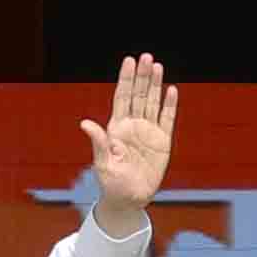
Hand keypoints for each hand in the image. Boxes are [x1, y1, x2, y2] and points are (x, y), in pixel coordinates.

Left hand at [79, 54, 177, 235]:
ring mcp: (148, 132)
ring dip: (155, 85)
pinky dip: (169, 105)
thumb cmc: (112, 183)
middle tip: (146, 57)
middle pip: (138, 95)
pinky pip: (167, 119)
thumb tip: (85, 124)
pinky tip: (171, 90)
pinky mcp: (162, 141)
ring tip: (157, 66)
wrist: (129, 199)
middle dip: (142, 76)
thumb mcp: (102, 163)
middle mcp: (133, 125)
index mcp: (116, 127)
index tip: (129, 61)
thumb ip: (98, 142)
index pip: (122, 97)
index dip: (126, 79)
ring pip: (152, 102)